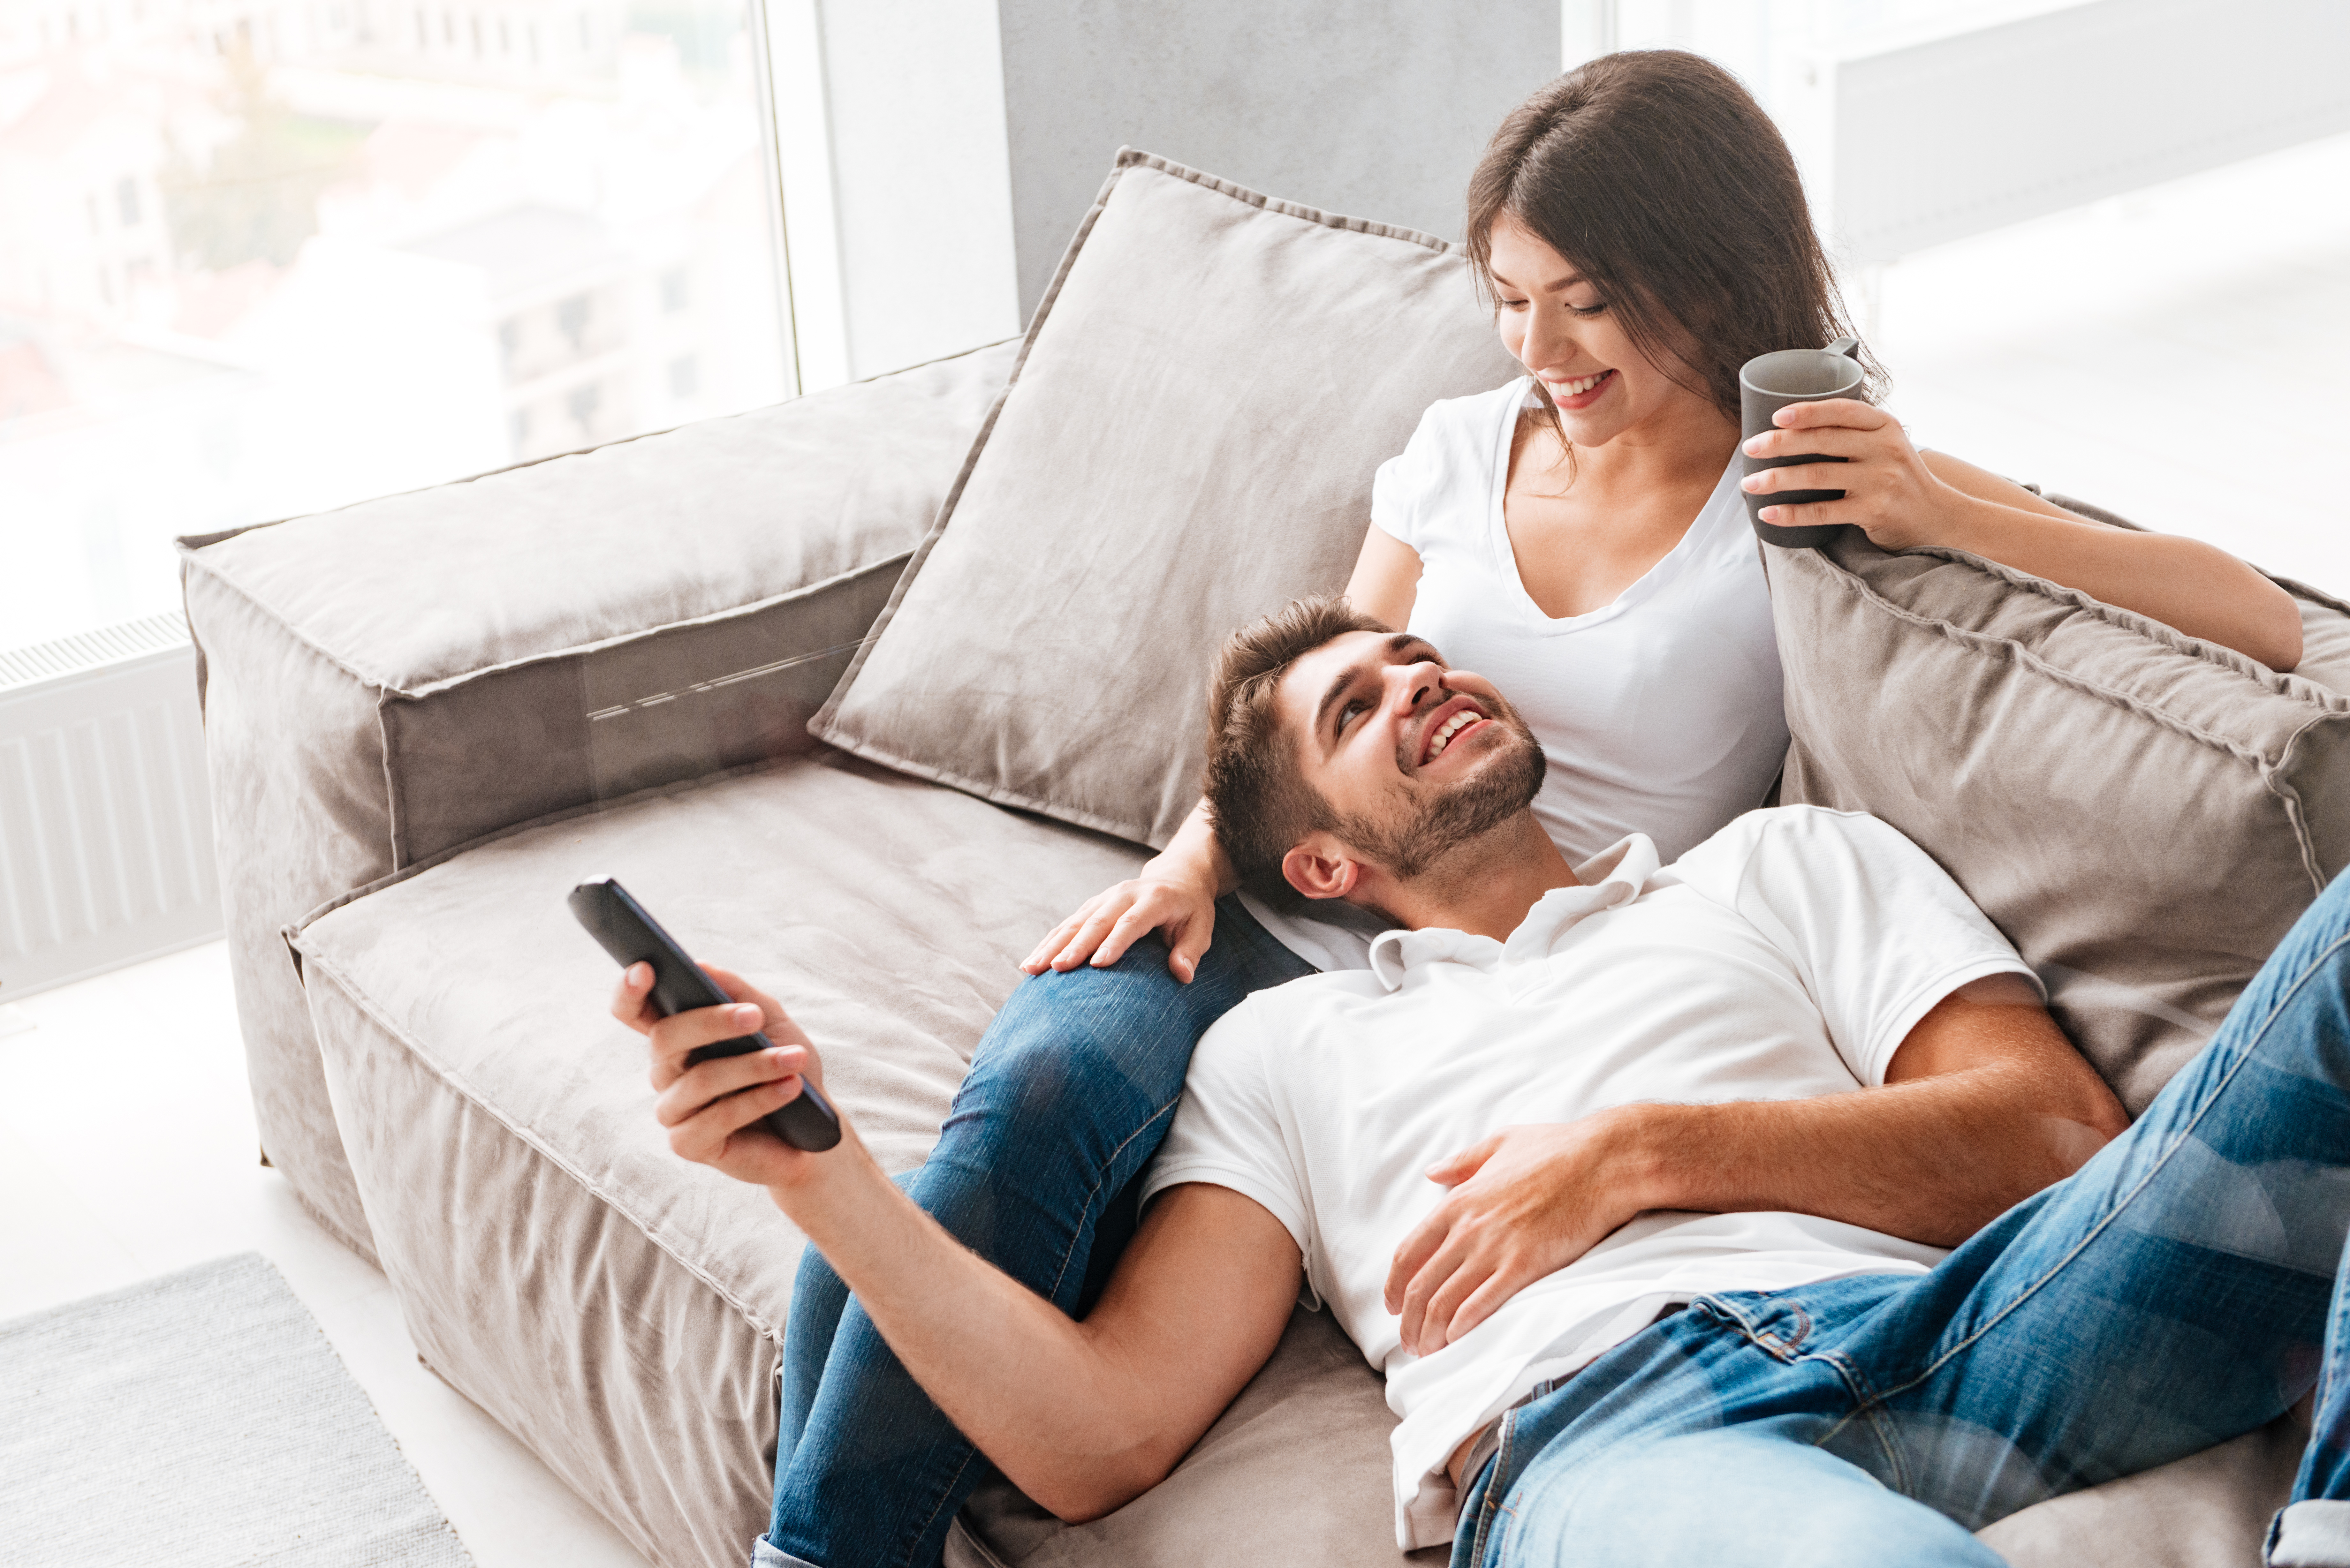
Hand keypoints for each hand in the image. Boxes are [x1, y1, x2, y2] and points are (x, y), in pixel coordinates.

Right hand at [610, 962, 851, 1191]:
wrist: (814, 1131)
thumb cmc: (788, 1069)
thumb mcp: (772, 1022)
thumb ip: (737, 992)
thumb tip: (701, 965)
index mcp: (677, 1039)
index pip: (634, 1012)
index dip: (630, 991)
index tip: (645, 968)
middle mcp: (665, 1073)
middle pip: (665, 1038)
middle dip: (713, 1022)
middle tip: (755, 1016)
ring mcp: (672, 1111)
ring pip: (700, 1078)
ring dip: (754, 1066)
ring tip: (794, 1059)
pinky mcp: (687, 1144)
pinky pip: (719, 1117)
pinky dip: (760, 1099)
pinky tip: (790, 1088)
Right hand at [1021, 863, 1219, 980]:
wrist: (1177, 877)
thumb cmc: (1190, 909)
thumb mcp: (1201, 928)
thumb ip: (1191, 950)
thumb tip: (1182, 975)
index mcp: (1154, 898)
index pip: (1131, 922)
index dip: (1114, 942)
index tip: (1098, 964)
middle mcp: (1124, 894)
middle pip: (1097, 921)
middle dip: (1075, 946)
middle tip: (1057, 968)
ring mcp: (1104, 898)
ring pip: (1075, 922)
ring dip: (1052, 945)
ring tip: (1033, 967)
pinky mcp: (1092, 906)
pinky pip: (1067, 924)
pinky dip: (1049, 942)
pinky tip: (1032, 961)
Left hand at [1383, 1114, 1650, 1354]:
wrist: (1603, 1163)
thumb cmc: (1557, 1149)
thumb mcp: (1500, 1143)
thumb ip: (1462, 1162)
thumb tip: (1432, 1171)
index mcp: (1458, 1201)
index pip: (1409, 1252)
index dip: (1395, 1285)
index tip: (1393, 1306)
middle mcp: (1468, 1229)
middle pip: (1421, 1286)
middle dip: (1409, 1321)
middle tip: (1409, 1343)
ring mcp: (1495, 1249)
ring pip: (1445, 1302)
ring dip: (1431, 1333)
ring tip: (1428, 1352)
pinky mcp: (1524, 1267)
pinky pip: (1481, 1305)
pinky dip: (1462, 1329)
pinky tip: (1456, 1342)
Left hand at [1739, 399, 1958, 549]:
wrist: (1938, 517)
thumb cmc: (1900, 477)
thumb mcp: (1887, 444)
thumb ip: (1854, 432)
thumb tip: (1793, 426)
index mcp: (1885, 425)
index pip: (1841, 410)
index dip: (1807, 411)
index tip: (1775, 417)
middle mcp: (1885, 449)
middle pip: (1823, 441)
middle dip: (1780, 443)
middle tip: (1749, 448)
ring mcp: (1880, 481)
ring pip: (1817, 476)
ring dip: (1777, 479)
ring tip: (1749, 484)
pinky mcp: (1874, 511)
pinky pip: (1823, 512)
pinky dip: (1791, 513)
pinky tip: (1768, 513)